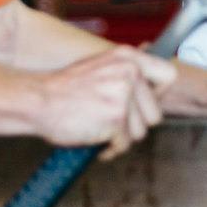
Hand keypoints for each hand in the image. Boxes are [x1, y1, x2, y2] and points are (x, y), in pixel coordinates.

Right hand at [35, 47, 173, 159]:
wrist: (37, 100)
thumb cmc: (64, 89)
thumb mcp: (100, 66)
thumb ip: (126, 72)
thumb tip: (156, 80)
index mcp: (128, 58)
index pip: (168, 75)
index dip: (160, 95)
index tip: (145, 104)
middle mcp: (129, 73)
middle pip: (155, 113)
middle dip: (135, 124)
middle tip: (114, 124)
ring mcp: (123, 96)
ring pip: (140, 132)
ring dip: (121, 138)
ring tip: (102, 131)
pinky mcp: (115, 119)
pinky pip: (123, 144)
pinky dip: (110, 149)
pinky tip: (96, 141)